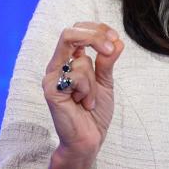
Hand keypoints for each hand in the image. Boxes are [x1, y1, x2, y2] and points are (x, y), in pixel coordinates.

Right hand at [42, 22, 124, 167]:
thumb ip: (107, 61)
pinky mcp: (51, 89)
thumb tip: (117, 41)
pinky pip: (76, 76)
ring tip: (89, 100)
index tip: (115, 38)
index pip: (77, 30)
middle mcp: (56, 66)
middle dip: (94, 37)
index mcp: (68, 61)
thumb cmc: (94, 113)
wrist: (89, 140)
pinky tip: (83, 104)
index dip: (97, 29)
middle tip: (110, 48)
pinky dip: (88, 91)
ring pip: (80, 60)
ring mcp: (51, 77)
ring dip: (94, 81)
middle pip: (69, 33)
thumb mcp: (105, 82)